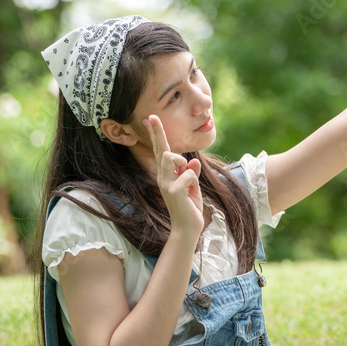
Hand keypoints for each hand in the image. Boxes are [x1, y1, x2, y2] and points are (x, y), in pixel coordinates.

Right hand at [143, 115, 203, 236]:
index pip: (161, 151)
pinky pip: (189, 174)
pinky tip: (192, 193)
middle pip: (162, 149)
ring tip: (189, 179)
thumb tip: (193, 162)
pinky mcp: (173, 191)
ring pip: (172, 157)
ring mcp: (166, 183)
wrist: (188, 228)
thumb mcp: (193, 187)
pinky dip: (195, 181)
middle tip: (151, 117)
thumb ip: (192, 173)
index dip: (157, 134)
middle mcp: (162, 177)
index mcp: (167, 175)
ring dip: (184, 164)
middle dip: (157, 133)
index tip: (151, 118)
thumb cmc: (189, 207)